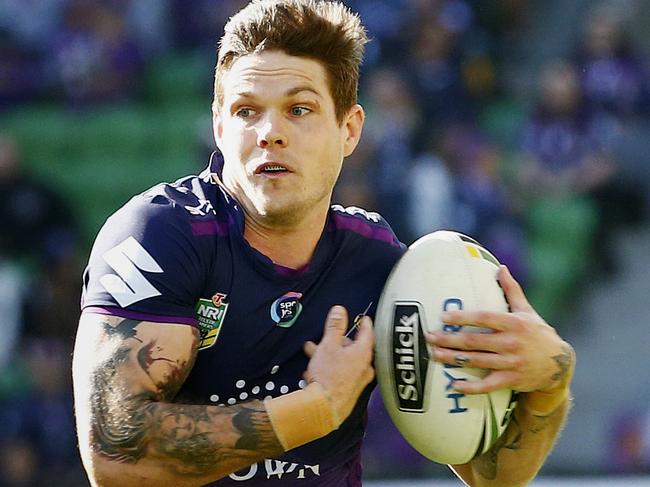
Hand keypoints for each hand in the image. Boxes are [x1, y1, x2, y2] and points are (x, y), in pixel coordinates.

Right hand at [303, 305, 374, 421]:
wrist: (323, 408)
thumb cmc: (328, 376)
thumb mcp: (328, 345)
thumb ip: (335, 326)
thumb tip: (340, 310)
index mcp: (363, 352)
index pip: (368, 332)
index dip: (364, 323)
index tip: (363, 318)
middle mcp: (365, 367)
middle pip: (354, 347)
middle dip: (337, 341)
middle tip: (326, 338)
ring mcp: (359, 381)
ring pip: (345, 360)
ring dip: (331, 355)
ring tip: (313, 352)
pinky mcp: (350, 391)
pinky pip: (342, 373)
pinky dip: (332, 368)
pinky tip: (316, 370)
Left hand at [426, 266, 574, 394]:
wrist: (559, 364)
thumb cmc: (538, 333)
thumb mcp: (527, 310)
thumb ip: (512, 290)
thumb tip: (501, 268)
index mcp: (513, 323)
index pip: (484, 318)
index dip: (463, 317)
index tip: (444, 317)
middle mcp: (511, 343)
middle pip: (474, 341)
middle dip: (449, 339)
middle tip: (429, 337)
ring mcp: (511, 363)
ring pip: (476, 361)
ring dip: (452, 359)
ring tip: (434, 354)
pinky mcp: (511, 380)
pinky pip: (487, 385)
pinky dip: (471, 387)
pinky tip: (454, 385)